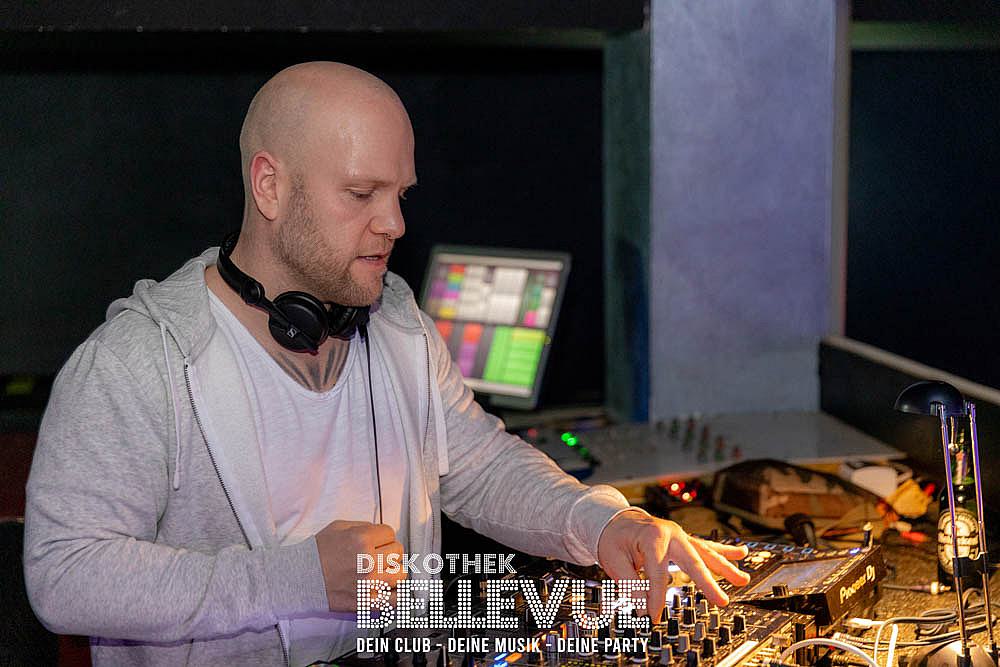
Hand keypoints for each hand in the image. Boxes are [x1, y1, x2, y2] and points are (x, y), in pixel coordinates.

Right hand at [316, 520, 403, 611]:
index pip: (390, 533)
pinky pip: (394, 600)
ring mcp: (368, 583)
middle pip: (398, 552)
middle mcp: (368, 561)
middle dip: (388, 552)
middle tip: (377, 557)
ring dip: (392, 572)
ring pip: (400, 574)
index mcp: (362, 539)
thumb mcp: (339, 527)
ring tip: (381, 573)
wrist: (300, 578)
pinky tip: (387, 590)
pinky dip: (394, 595)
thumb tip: (382, 533)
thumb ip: (364, 527)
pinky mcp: (366, 602)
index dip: (383, 537)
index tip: (376, 543)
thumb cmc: (318, 552)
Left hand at [597, 509, 749, 620]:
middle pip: (693, 561)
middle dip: (708, 583)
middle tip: (722, 600)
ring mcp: (679, 536)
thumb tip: (642, 609)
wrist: (614, 520)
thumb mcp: (614, 561)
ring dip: (725, 567)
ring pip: (705, 553)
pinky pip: (705, 547)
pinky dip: (722, 552)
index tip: (652, 616)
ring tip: (743, 579)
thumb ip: (629, 585)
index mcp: (652, 537)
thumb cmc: (613, 538)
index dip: (655, 598)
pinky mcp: (682, 540)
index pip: (658, 575)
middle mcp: (670, 534)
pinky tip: (740, 553)